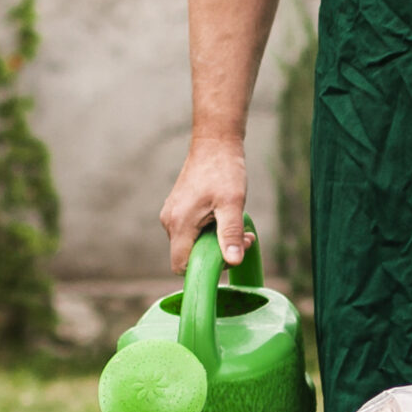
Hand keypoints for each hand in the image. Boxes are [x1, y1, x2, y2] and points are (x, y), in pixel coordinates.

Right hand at [160, 132, 248, 270]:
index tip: (228, 253)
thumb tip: (233, 261)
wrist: (215, 144)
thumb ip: (230, 234)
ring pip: (192, 243)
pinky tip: (225, 216)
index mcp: (179, 224)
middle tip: (242, 237)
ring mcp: (172, 215)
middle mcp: (170, 222)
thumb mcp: (232, 204)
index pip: (181, 265)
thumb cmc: (224, 171)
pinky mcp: (178, 209)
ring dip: (216, 241)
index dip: (205, 268)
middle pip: (189, 255)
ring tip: (237, 224)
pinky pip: (191, 231)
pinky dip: (210, 230)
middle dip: (217, 253)